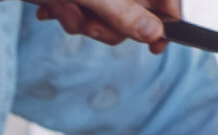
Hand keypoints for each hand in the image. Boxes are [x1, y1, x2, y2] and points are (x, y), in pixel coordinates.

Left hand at [28, 0, 177, 47]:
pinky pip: (83, 15)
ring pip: (103, 21)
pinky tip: (50, 5)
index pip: (166, 0)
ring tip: (61, 4)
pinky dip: (66, 14)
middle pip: (133, 17)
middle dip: (104, 26)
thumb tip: (153, 34)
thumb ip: (123, 13)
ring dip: (77, 21)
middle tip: (86, 21)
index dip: (166, 22)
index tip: (157, 47)